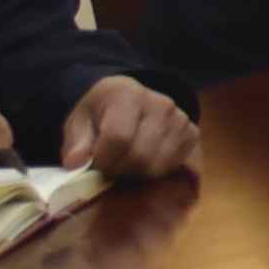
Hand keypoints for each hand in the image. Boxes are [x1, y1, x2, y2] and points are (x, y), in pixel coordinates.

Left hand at [58, 73, 199, 180]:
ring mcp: (180, 119)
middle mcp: (160, 104)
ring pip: (157, 165)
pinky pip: (173, 166)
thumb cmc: (101, 112)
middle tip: (110, 167)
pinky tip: (144, 161)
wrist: (128, 99)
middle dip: (120, 169)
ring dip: (137, 173)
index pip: (118, 137)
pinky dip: (155, 171)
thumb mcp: (79, 121)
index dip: (104, 159)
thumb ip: (76, 142)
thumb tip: (76, 163)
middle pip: (140, 155)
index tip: (95, 163)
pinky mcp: (192, 133)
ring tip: (125, 164)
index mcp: (128, 95)